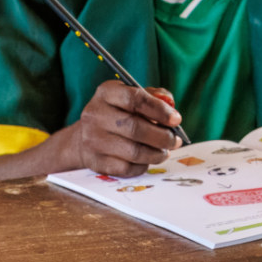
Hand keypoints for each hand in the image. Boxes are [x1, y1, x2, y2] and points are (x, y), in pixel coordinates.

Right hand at [44, 78, 182, 175]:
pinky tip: (147, 159)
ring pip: (134, 152)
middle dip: (162, 136)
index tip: (176, 119)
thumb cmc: (118, 114)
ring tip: (164, 151)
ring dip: (157, 153)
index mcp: (106, 93)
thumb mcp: (132, 97)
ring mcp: (93, 140)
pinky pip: (128, 168)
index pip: (134, 99)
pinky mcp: (96, 161)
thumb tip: (170, 104)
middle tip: (175, 140)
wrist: (85, 138)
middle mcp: (95, 115)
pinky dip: (143, 165)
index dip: (159, 110)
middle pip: (135, 128)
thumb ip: (155, 96)